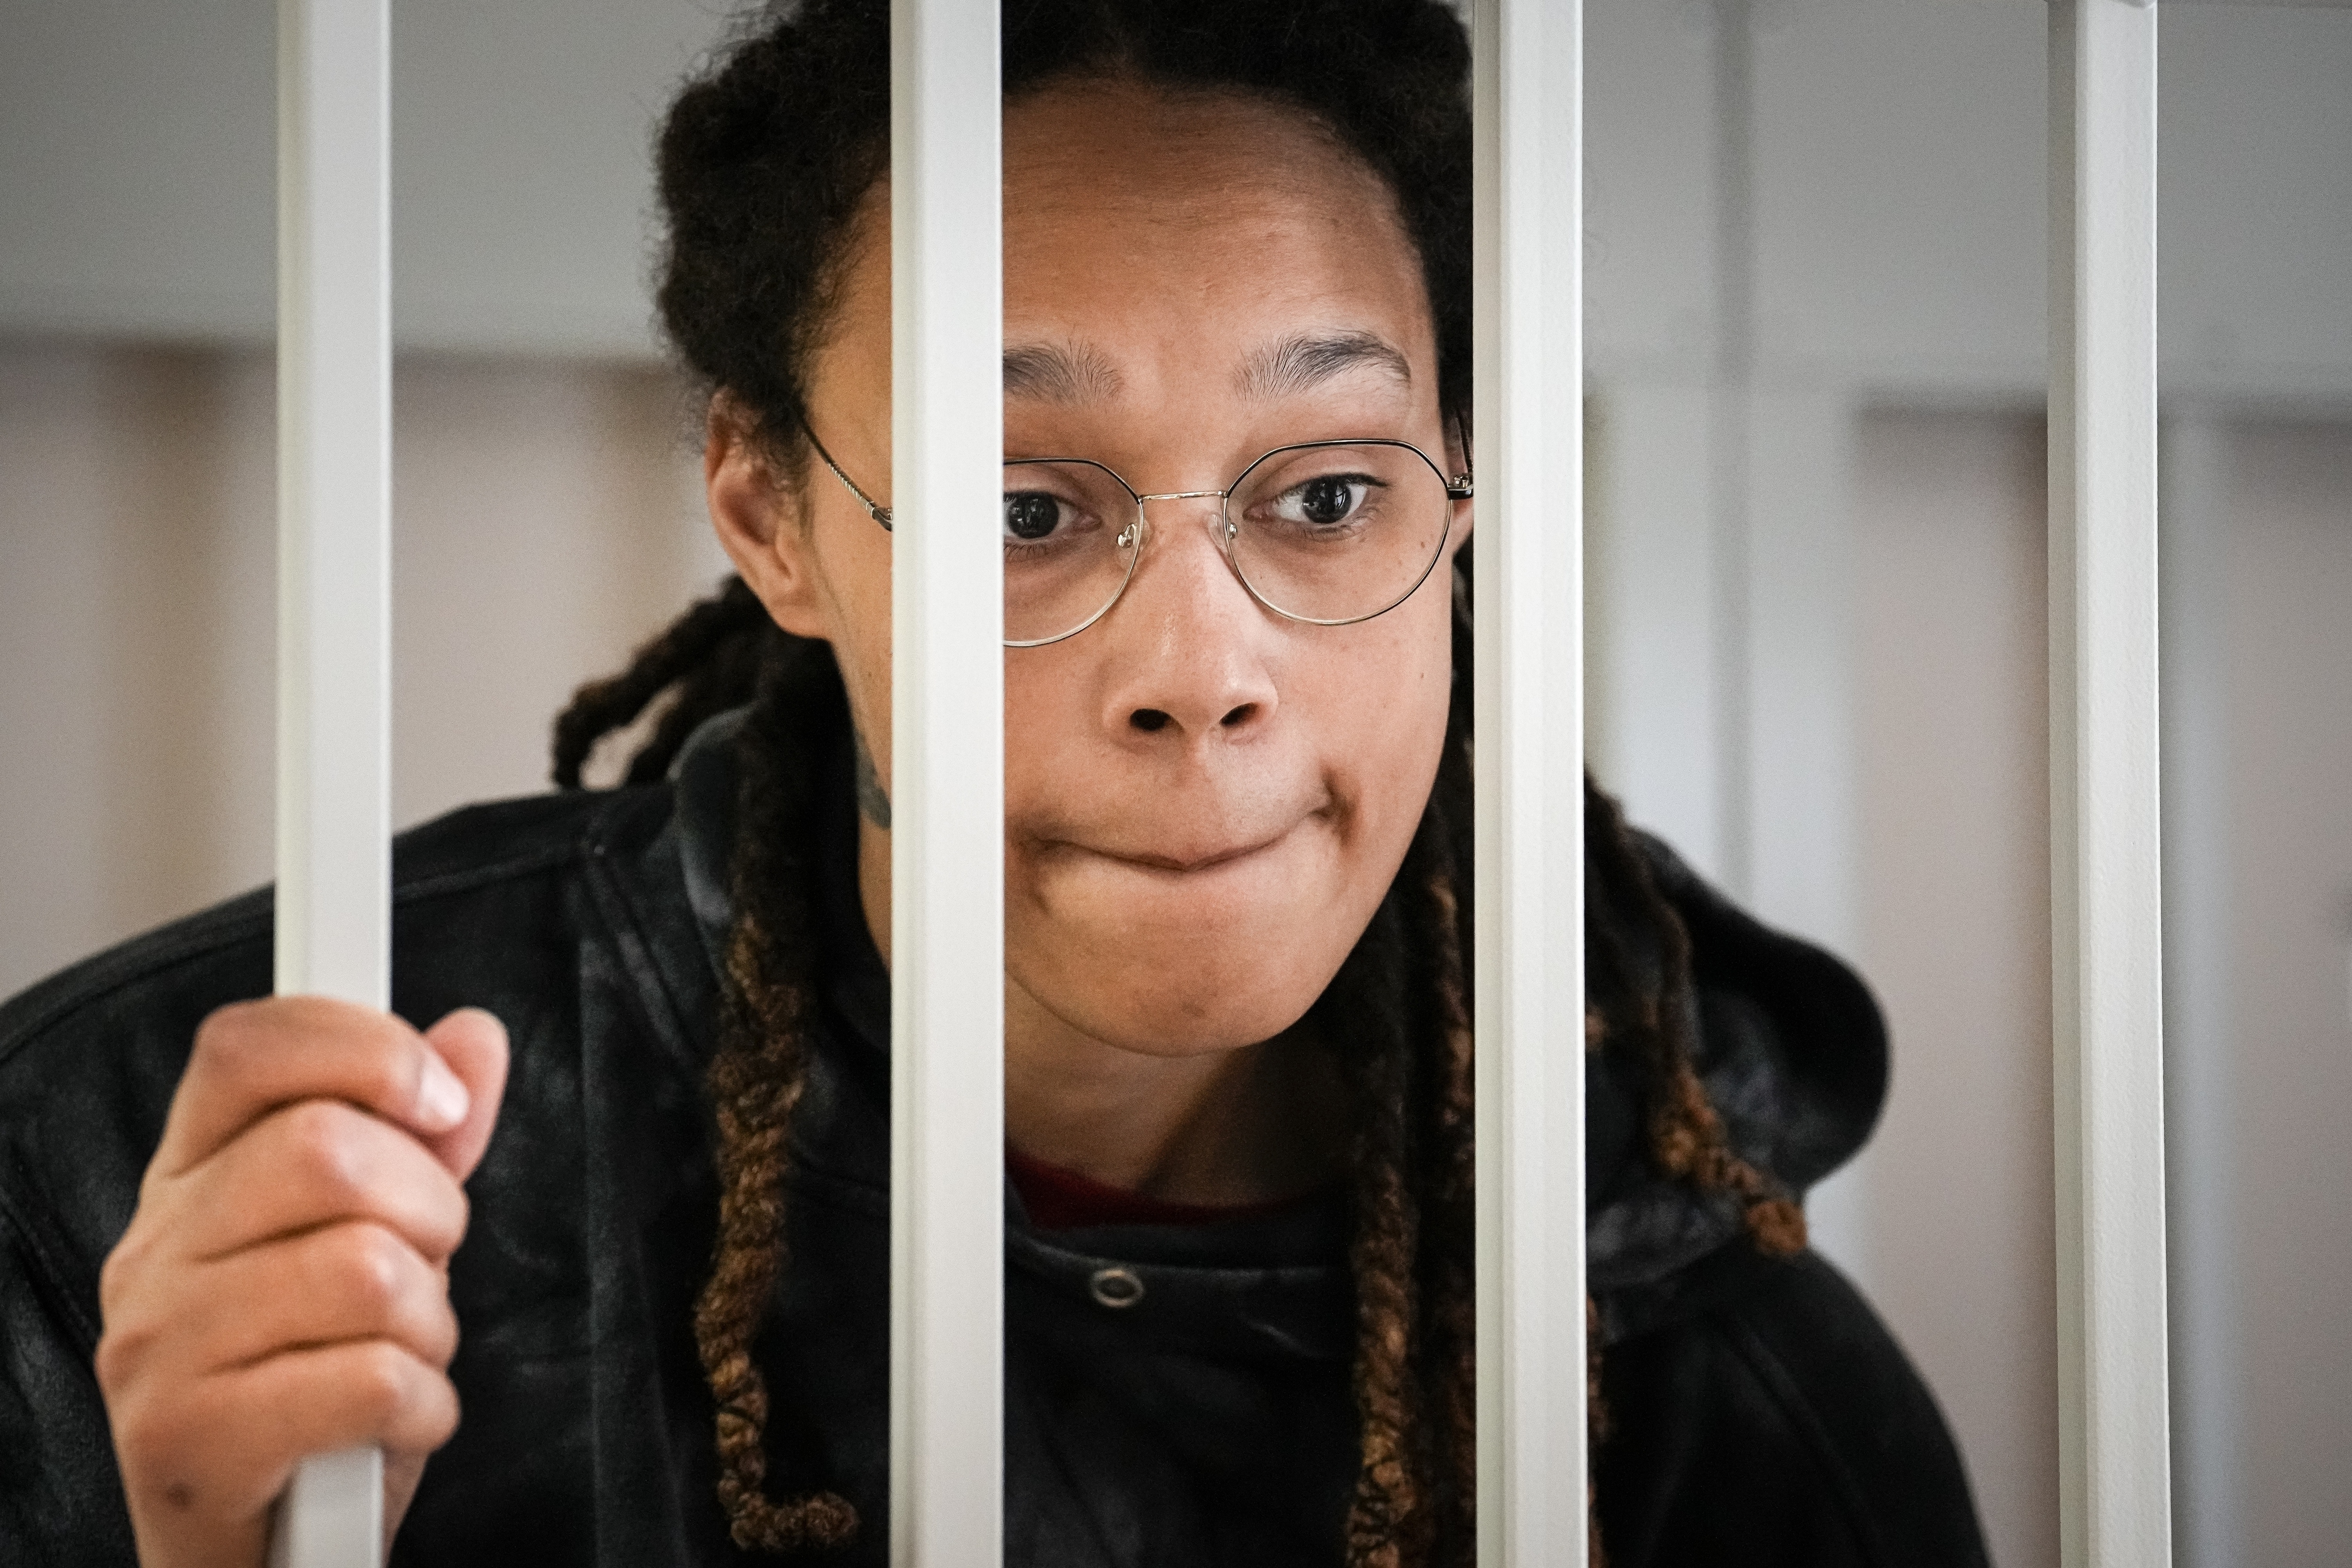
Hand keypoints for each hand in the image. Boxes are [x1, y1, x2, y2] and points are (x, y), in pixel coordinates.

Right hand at [96, 998, 508, 1567]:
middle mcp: (154, 1252)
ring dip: (427, 1322)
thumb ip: (422, 1138)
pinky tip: (389, 1421)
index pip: (247, 1047)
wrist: (268, 1539)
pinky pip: (371, 1379)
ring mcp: (161, 1349)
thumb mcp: (375, 1239)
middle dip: (427, 1209)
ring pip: (365, 1270)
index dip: (365, 1050)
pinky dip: (420, 1405)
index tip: (439, 1103)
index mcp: (189, 1180)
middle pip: (326, 1150)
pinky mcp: (190, 1442)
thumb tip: (470, 1037)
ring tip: (397, 1353)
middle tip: (423, 1266)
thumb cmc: (315, 1376)